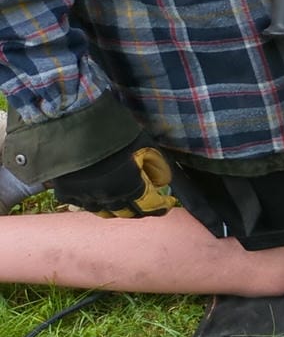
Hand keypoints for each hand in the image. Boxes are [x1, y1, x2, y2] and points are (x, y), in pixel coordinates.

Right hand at [50, 135, 179, 216]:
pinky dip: (91, 201)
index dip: (160, 207)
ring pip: (103, 212)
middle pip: (126, 212)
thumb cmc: (114, 131)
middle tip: (146, 202)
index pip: (150, 206)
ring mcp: (84, 197)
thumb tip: (162, 183)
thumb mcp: (145, 145)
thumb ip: (157, 166)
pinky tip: (96, 195)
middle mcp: (108, 198)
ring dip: (115, 208)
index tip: (167, 204)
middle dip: (139, 209)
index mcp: (130, 188)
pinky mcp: (64, 192)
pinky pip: (81, 204)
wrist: (74, 123)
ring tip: (122, 201)